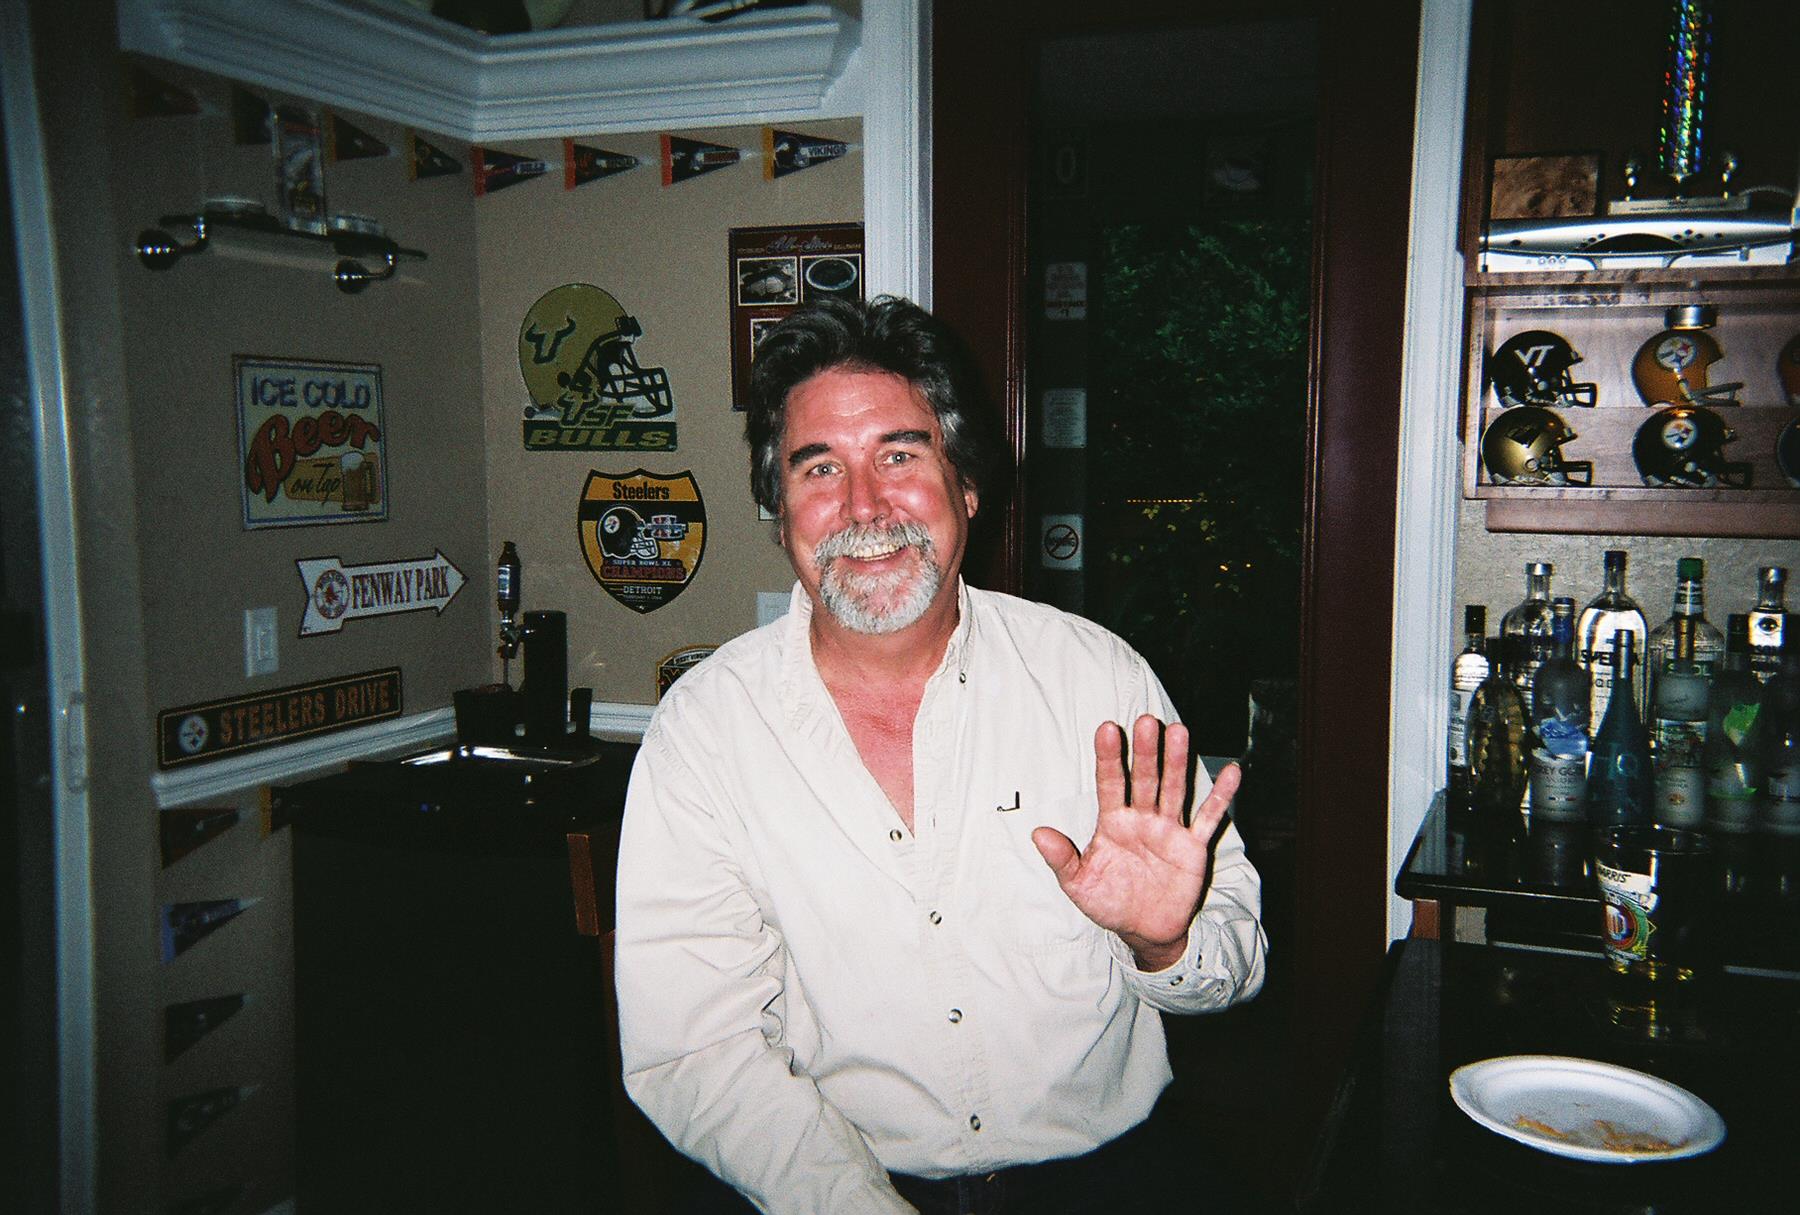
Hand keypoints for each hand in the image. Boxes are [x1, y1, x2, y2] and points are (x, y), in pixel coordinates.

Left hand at [1031, 715, 1238, 971]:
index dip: (1108, 758)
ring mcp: (1169, 829)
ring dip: (1176, 763)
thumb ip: (1060, 859)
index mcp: (1112, 823)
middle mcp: (1142, 818)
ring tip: (1179, 732)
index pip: (1109, 783)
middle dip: (1145, 752)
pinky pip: (1209, 818)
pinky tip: (1232, 771)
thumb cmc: (1108, 901)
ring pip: (1174, 790)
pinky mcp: (1193, 847)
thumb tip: (1037, 833)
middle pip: (1144, 779)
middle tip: (1146, 721)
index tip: (1106, 729)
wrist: (1144, 930)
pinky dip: (1221, 796)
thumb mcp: (1078, 884)